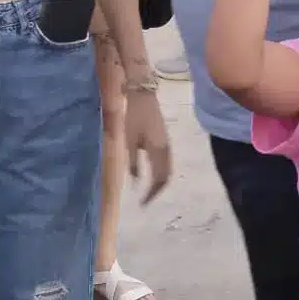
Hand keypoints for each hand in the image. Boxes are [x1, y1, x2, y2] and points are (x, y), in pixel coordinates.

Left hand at [125, 87, 171, 202]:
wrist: (143, 96)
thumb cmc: (133, 117)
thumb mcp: (129, 141)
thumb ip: (133, 163)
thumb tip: (136, 181)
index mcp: (158, 151)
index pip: (159, 179)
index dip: (151, 193)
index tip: (142, 203)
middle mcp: (167, 150)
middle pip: (167, 177)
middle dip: (157, 190)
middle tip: (146, 200)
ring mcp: (168, 145)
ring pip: (169, 170)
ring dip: (160, 182)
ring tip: (149, 191)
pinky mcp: (165, 140)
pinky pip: (167, 163)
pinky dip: (161, 173)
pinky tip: (152, 174)